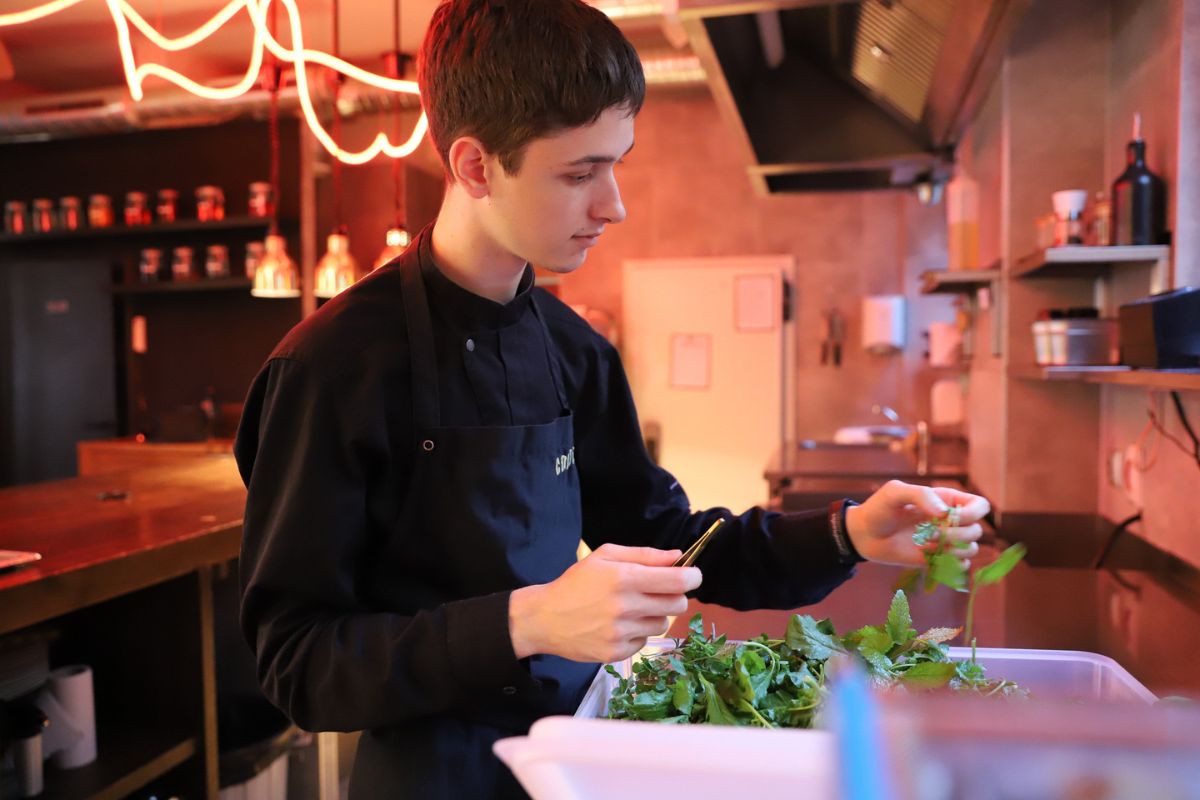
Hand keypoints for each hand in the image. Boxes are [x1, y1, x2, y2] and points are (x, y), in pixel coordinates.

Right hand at [509, 544, 701, 662]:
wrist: (544, 618)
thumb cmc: (576, 583)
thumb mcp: (604, 556)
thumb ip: (644, 555)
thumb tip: (677, 557)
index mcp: (624, 578)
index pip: (677, 581)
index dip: (693, 577)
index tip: (692, 576)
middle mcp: (625, 606)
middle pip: (678, 605)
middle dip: (675, 596)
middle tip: (660, 592)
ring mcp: (621, 633)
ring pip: (663, 624)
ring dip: (655, 615)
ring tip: (632, 609)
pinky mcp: (616, 653)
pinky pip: (644, 641)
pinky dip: (638, 633)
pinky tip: (618, 625)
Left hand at [845, 480, 988, 567]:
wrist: (864, 534)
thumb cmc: (879, 508)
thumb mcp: (895, 492)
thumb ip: (921, 495)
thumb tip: (945, 514)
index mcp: (945, 500)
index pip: (979, 506)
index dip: (973, 513)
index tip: (951, 518)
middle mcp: (949, 521)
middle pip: (976, 530)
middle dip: (957, 535)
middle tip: (930, 534)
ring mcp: (944, 541)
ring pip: (971, 549)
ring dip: (955, 551)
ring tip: (929, 547)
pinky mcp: (936, 559)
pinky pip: (960, 566)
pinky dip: (951, 565)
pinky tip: (933, 559)